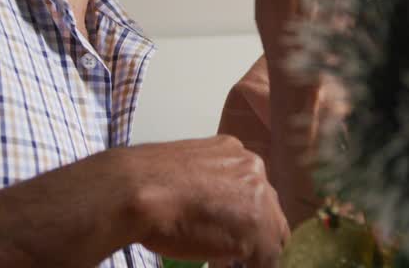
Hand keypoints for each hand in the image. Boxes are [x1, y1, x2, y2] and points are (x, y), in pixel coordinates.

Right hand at [115, 136, 288, 266]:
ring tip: (226, 263)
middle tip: (227, 253)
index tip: (227, 233)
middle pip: (268, 212)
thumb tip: (208, 209)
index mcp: (234, 151)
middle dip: (251, 234)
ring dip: (253, 255)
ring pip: (271, 238)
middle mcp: (253, 169)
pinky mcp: (258, 229)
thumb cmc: (145, 182)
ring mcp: (259, 198)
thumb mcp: (184, 172)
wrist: (138, 190)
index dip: (241, 218)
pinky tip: (224, 267)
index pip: (253, 192)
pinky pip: (266, 260)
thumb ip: (206, 186)